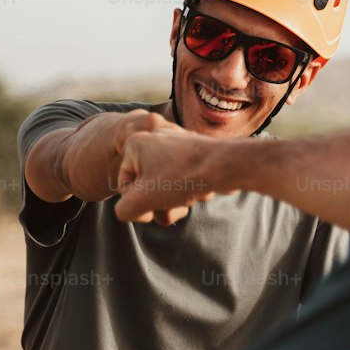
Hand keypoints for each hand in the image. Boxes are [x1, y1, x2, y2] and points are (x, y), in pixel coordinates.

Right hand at [114, 128, 231, 225]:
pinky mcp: (192, 152)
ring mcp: (173, 144)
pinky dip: (187, 189)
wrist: (225, 165)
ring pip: (164, 185)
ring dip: (174, 201)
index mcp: (134, 144)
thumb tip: (128, 211)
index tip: (153, 209)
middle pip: (146, 187)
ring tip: (188, 198)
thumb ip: (125, 209)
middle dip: (159, 204)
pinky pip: (180, 178)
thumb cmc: (181, 178)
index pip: (124, 187)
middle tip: (172, 206)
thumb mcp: (142, 199)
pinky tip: (199, 190)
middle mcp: (152, 139)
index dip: (137, 206)